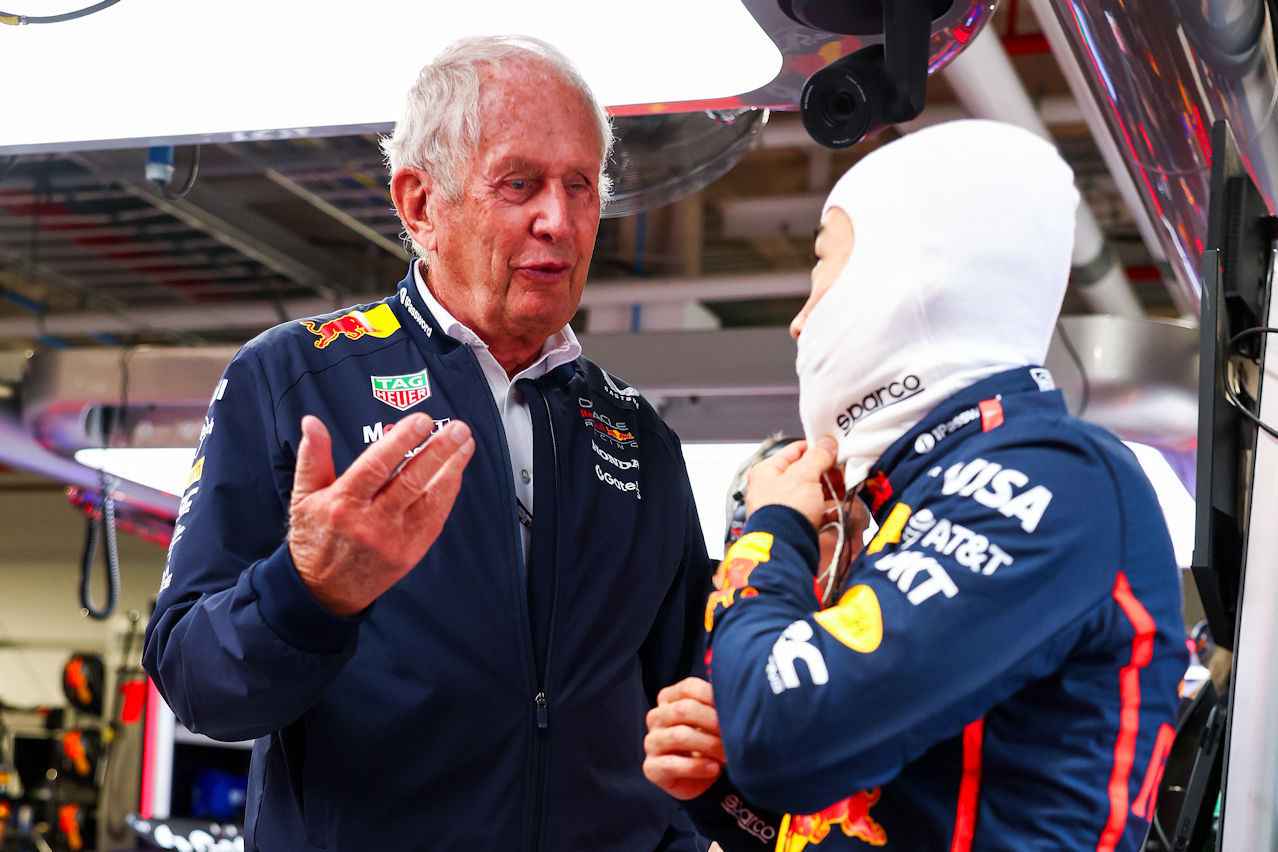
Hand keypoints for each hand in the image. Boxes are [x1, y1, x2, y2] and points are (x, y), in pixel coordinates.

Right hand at [287, 413, 474, 615]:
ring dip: (451, 468)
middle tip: (457, 429)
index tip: (422, 421)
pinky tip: (456, 471)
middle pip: (410, 481)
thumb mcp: (304, 497)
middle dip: (438, 451)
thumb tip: (312, 422)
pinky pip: (436, 516)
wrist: (324, 591)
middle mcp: (371, 522)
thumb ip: (313, 457)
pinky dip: (448, 491)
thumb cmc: (315, 539)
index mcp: (343, 504)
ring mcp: (395, 539)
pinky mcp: (412, 551)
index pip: (377, 466)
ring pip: (430, 499)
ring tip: (465, 444)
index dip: (402, 441)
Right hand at [643, 677, 724, 800]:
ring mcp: (651, 742)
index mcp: (668, 699)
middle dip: (714, 722)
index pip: (688, 687)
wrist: (699, 779)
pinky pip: (672, 764)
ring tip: (728, 755)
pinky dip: (697, 767)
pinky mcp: (651, 768)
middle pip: (684, 709)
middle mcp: (656, 717)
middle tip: (736, 734)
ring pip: (679, 736)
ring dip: (709, 745)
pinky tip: (714, 769)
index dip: (712, 696)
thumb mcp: (710, 722)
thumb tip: (736, 699)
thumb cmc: (706, 743)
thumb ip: (716, 707)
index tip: (735, 708)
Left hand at [745, 436, 837, 528]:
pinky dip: (826, 508)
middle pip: (804, 472)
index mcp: (767, 470)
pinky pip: (812, 510)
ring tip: (844, 490)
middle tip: (843, 473)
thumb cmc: (784, 511)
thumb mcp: (804, 475)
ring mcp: (782, 507)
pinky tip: (838, 508)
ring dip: (829, 490)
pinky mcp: (793, 523)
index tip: (835, 450)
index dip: (817, 449)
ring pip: (810, 491)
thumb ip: (817, 457)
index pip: (795, 450)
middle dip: (826, 472)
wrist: (783, 547)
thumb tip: (827, 444)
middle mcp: (771, 488)